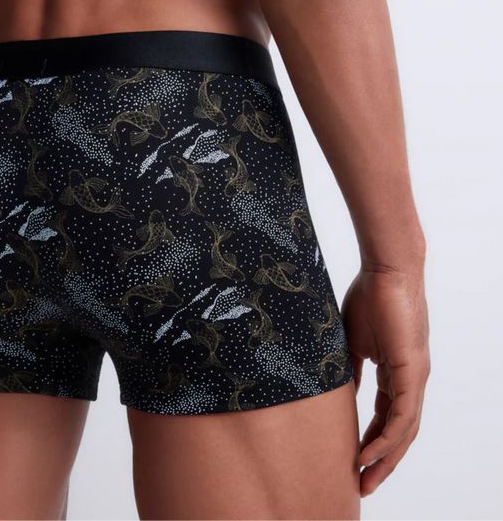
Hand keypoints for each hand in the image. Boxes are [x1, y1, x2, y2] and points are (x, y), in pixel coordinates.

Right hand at [341, 259, 429, 497]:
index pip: (386, 416)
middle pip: (399, 432)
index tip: (353, 461)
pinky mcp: (413, 371)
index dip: (372, 440)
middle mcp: (410, 380)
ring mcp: (415, 377)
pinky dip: (388, 438)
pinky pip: (403, 415)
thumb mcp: (352, 341)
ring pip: (404, 430)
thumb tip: (342, 392)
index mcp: (395, 371)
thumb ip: (350, 368)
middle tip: (362, 485)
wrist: (385, 271)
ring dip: (385, 458)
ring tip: (365, 478)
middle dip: (382, 461)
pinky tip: (371, 453)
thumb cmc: (369, 297)